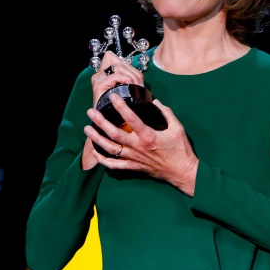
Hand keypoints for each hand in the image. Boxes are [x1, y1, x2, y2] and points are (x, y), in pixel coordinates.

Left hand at [83, 94, 198, 196]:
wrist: (182, 172)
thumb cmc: (181, 150)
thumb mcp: (178, 128)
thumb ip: (166, 113)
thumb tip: (155, 102)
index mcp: (149, 136)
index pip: (131, 119)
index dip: (121, 107)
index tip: (113, 97)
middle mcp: (138, 147)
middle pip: (115, 134)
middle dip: (101, 122)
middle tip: (91, 112)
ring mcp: (134, 158)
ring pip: (111, 149)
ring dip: (97, 139)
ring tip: (87, 129)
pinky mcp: (133, 167)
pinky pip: (114, 165)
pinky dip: (103, 160)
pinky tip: (95, 152)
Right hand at [90, 51, 144, 107]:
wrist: (113, 121)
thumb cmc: (121, 106)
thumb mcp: (127, 87)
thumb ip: (127, 74)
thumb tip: (133, 70)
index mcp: (104, 72)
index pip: (112, 56)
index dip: (127, 66)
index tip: (134, 78)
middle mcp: (99, 74)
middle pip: (120, 62)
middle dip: (133, 72)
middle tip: (139, 85)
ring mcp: (98, 79)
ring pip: (120, 67)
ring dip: (132, 77)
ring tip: (136, 88)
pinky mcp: (99, 85)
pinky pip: (117, 75)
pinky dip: (126, 80)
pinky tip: (130, 87)